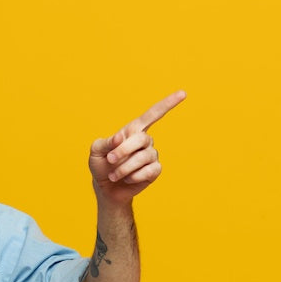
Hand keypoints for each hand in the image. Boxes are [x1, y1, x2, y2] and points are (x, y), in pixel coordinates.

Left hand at [89, 90, 185, 206]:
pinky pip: (149, 170)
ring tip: (114, 175)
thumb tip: (120, 137)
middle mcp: (145, 141)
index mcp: (133, 130)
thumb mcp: (97, 151)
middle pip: (142, 139)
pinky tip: (127, 179)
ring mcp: (151, 155)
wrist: (106, 188)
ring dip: (124, 167)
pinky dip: (134, 176)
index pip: (153, 114)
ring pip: (143, 157)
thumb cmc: (101, 165)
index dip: (168, 104)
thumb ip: (105, 142)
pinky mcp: (154, 170)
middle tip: (110, 160)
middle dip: (123, 150)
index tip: (183, 93)